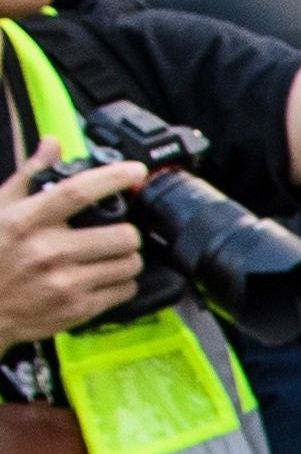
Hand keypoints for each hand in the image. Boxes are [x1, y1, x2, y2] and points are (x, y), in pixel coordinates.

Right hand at [0, 161, 149, 351]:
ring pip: (129, 263)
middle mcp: (47, 251)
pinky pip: (124, 289)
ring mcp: (64, 282)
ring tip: (110, 255)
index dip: (112, 178)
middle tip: (118, 231)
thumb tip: (52, 145)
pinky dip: (122, 282)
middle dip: (127, 230)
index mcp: (26, 221)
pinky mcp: (77, 308)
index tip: (136, 170)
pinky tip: (104, 277)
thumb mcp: (1, 210)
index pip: (77, 192)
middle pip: (121, 234)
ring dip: (127, 257)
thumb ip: (30, 176)